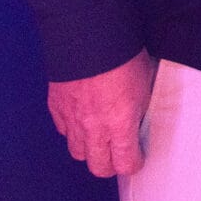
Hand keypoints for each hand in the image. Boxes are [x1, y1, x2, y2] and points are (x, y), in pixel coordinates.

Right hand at [47, 49, 156, 177]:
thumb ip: (140, 106)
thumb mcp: (145, 81)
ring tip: (99, 137)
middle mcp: (94, 127)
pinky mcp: (56, 106)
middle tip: (118, 154)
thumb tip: (139, 116)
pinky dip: (72, 130)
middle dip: (110, 164)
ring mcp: (72, 119)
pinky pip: (63, 130)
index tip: (136, 158)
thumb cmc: (122, 53)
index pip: (125, 163)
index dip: (133, 163)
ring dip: (89, 149)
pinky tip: (81, 119)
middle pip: (98, 167)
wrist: (88, 33)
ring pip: (78, 152)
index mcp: (120, 122)